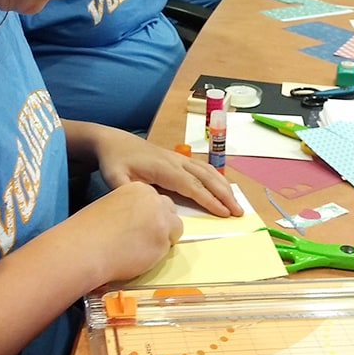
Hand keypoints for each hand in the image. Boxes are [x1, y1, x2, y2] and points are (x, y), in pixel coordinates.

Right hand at [69, 181, 183, 282]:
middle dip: (162, 224)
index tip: (141, 224)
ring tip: (140, 248)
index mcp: (139, 188)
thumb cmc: (89, 230)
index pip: (156, 200)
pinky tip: (138, 257)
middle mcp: (154, 200)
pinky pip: (168, 249)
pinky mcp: (163, 242)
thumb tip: (142, 221)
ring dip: (162, 239)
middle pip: (170, 211)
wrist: (84, 247)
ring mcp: (161, 220)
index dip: (150, 214)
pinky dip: (156, 255)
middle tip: (144, 238)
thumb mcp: (113, 205)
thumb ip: (132, 208)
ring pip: (174, 230)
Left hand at [94, 129, 242, 217]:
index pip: (192, 186)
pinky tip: (224, 188)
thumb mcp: (116, 179)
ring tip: (236, 204)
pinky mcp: (178, 159)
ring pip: (208, 171)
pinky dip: (217, 178)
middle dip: (224, 195)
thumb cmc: (115, 162)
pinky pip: (202, 168)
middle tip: (239, 212)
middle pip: (206, 178)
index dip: (209, 199)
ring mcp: (178, 158)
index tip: (224, 213)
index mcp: (163, 168)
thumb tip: (149, 205)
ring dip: (224, 187)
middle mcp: (176, 161)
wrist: (114, 141)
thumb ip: (130, 192)